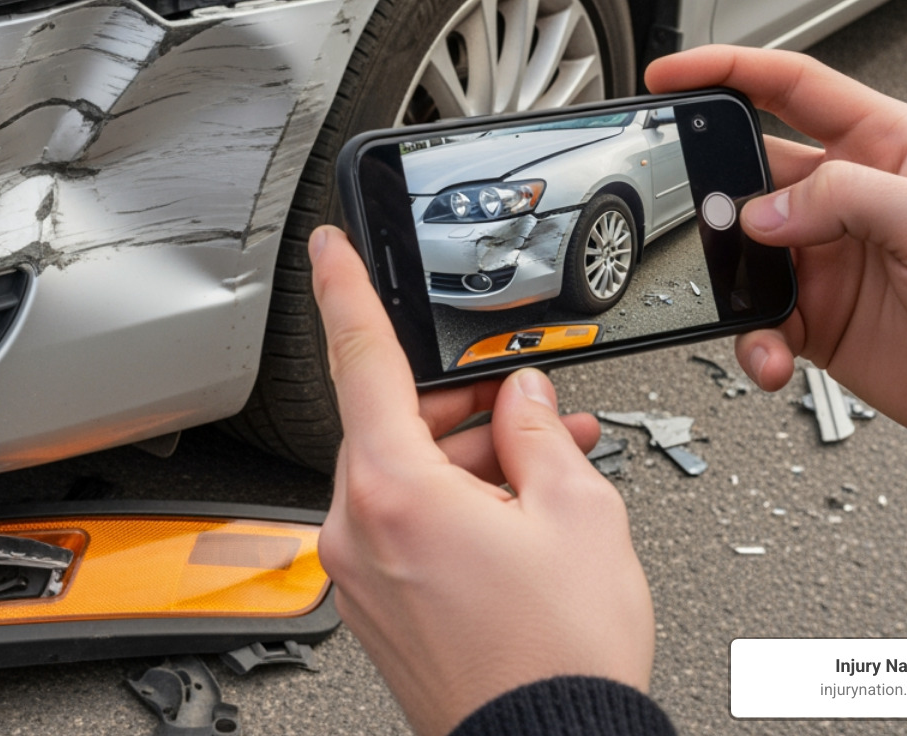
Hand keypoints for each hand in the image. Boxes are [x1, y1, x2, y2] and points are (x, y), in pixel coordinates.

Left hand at [309, 225, 654, 735]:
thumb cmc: (559, 657)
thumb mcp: (578, 512)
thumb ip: (538, 432)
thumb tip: (521, 397)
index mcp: (394, 490)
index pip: (359, 358)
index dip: (344, 289)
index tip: (328, 248)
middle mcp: (357, 529)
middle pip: (394, 423)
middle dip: (464, 404)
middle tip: (529, 405)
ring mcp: (360, 571)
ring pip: (403, 474)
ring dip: (467, 458)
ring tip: (546, 468)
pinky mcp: (376, 603)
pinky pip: (403, 522)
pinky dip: (451, 503)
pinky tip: (514, 511)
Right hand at [648, 46, 906, 470]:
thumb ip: (850, 197)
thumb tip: (765, 209)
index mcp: (884, 146)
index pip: (790, 87)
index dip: (726, 71)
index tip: (672, 76)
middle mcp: (849, 197)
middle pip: (749, 172)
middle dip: (712, 193)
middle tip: (699, 216)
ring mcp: (826, 258)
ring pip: (741, 253)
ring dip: (729, 281)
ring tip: (747, 303)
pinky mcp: (815, 318)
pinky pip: (755, 320)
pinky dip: (750, 340)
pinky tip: (772, 353)